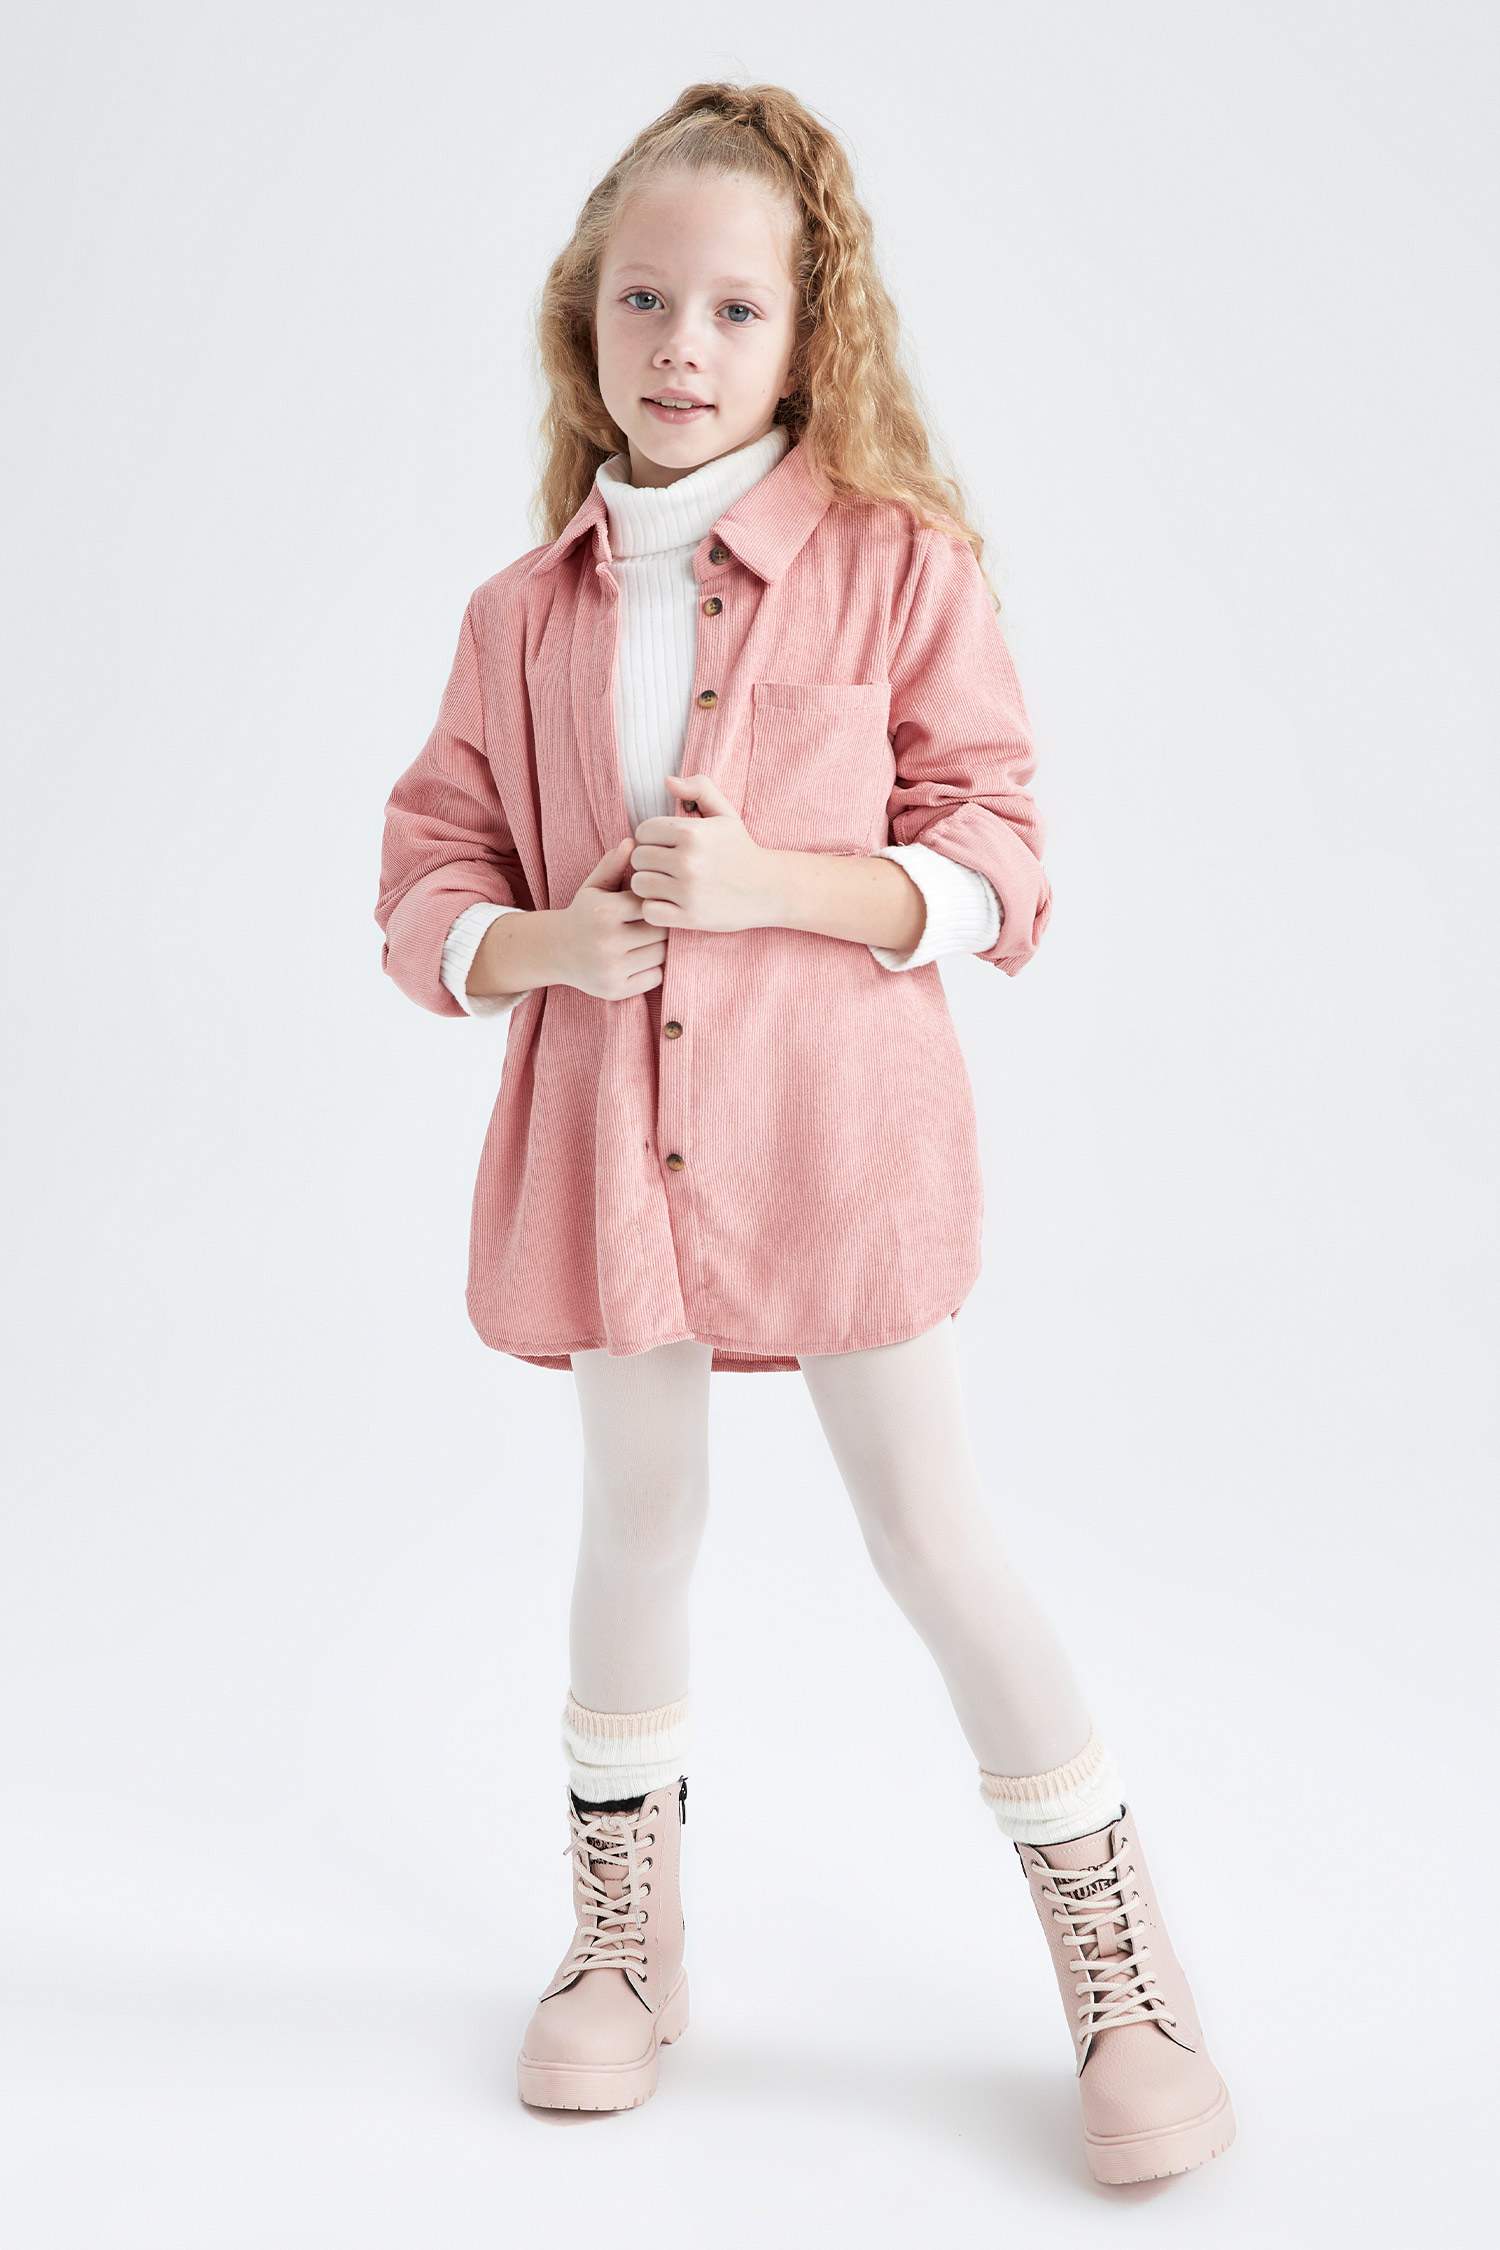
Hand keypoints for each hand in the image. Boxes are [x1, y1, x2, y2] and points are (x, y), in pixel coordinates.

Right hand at [553, 838, 668, 1000]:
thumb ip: (613, 865)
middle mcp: (606, 942)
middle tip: (656, 923)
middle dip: (661, 926)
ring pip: (660, 955)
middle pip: (660, 932)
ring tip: (649, 940)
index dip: (654, 903)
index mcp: (603, 913)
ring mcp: (611, 969)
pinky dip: (653, 969)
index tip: (652, 903)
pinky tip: (641, 959)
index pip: (649, 904)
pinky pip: (654, 977)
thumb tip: (633, 841)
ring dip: (659, 947)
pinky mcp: (615, 990)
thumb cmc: (583, 915)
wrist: (556, 952)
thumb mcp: (593, 887)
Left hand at [629, 773, 780, 932]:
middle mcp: (688, 861)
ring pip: (640, 884)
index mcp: (692, 833)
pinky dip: (655, 908)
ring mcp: (688, 891)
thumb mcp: (725, 813)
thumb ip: (699, 788)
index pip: (643, 832)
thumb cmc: (741, 849)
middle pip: (638, 858)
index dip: (652, 838)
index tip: (667, 845)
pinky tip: (670, 903)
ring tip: (667, 884)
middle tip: (667, 866)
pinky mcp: (690, 917)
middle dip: (649, 861)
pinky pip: (649, 911)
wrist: (769, 889)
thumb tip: (667, 781)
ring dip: (649, 885)